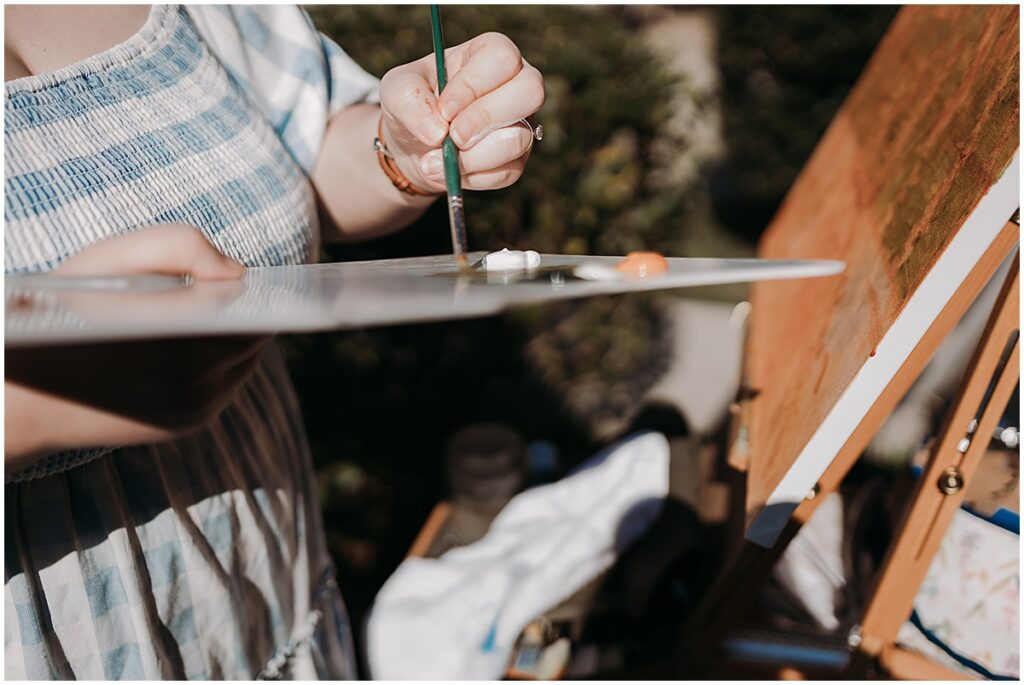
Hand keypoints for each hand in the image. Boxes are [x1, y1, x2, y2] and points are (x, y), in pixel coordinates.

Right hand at [5, 225, 268, 466]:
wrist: (16, 400)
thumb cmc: (56, 313)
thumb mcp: (108, 258)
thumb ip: (180, 246)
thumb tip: (237, 273)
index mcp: (180, 335)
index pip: (251, 306)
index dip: (247, 288)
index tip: (234, 275)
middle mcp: (196, 381)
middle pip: (253, 334)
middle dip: (240, 311)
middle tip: (220, 289)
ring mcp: (195, 409)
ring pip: (244, 360)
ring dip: (232, 337)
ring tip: (208, 312)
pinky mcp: (189, 426)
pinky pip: (226, 385)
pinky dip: (218, 362)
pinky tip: (192, 343)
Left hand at [379, 32, 544, 192]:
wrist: (414, 146)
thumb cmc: (412, 106)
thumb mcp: (396, 91)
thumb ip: (409, 100)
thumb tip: (438, 132)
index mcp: (488, 55)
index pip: (501, 58)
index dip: (473, 85)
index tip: (443, 109)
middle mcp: (515, 85)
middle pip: (531, 91)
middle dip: (485, 118)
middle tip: (452, 136)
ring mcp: (521, 124)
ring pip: (519, 138)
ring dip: (473, 157)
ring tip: (433, 161)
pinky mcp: (516, 160)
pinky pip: (507, 172)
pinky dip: (472, 177)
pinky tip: (447, 172)